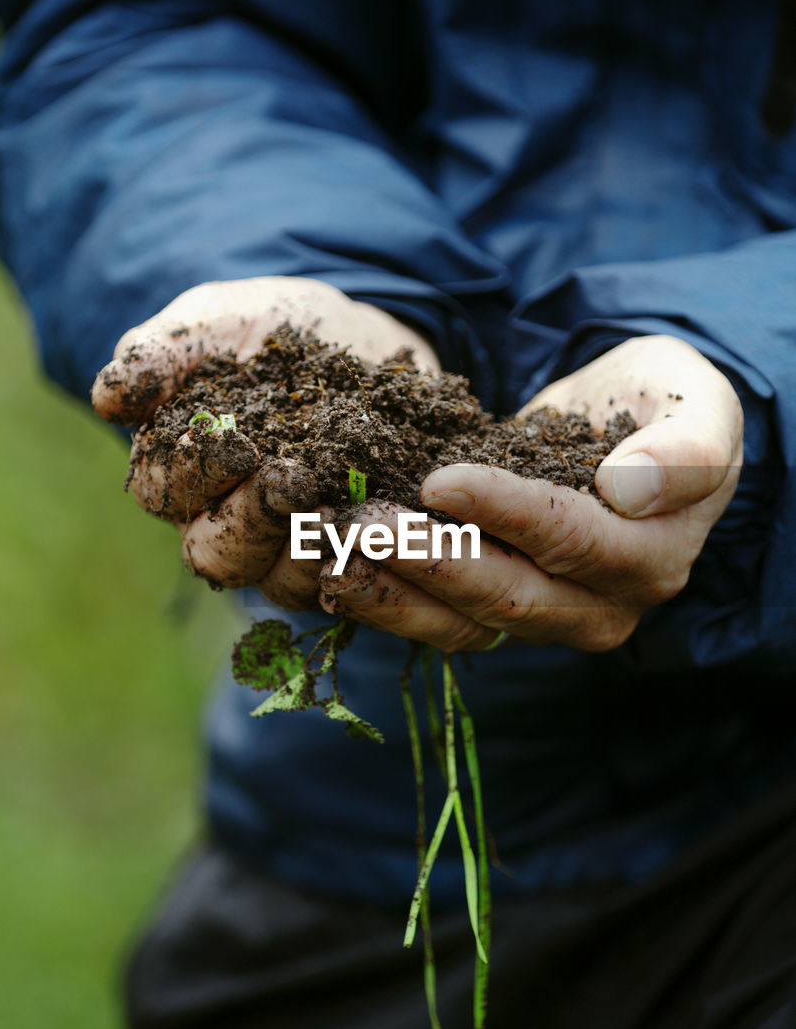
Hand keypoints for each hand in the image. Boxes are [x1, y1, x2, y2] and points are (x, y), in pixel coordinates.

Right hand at [90, 277, 439, 602]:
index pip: (164, 492)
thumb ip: (162, 351)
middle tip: (289, 481)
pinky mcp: (351, 551)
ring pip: (280, 582)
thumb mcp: (218, 319)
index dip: (193, 474)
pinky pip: (348, 581)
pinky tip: (381, 526)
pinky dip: (363, 559)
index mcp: (183, 470)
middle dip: (249, 522)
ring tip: (337, 512)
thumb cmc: (273, 327)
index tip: (236, 442)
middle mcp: (229, 520)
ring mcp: (291, 544)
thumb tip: (107, 397)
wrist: (363, 334)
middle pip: (216, 555)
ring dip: (304, 552)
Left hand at [316, 336, 743, 651]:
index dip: (503, 512)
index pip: (569, 540)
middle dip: (426, 559)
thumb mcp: (699, 406)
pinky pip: (437, 621)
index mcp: (652, 557)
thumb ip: (686, 446)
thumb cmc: (662, 407)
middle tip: (358, 521)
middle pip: (505, 593)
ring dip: (390, 589)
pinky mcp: (497, 615)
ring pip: (461, 622)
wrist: (629, 432)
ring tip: (329, 549)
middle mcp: (601, 607)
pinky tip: (330, 567)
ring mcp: (546, 620)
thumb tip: (630, 489)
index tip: (439, 479)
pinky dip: (383, 597)